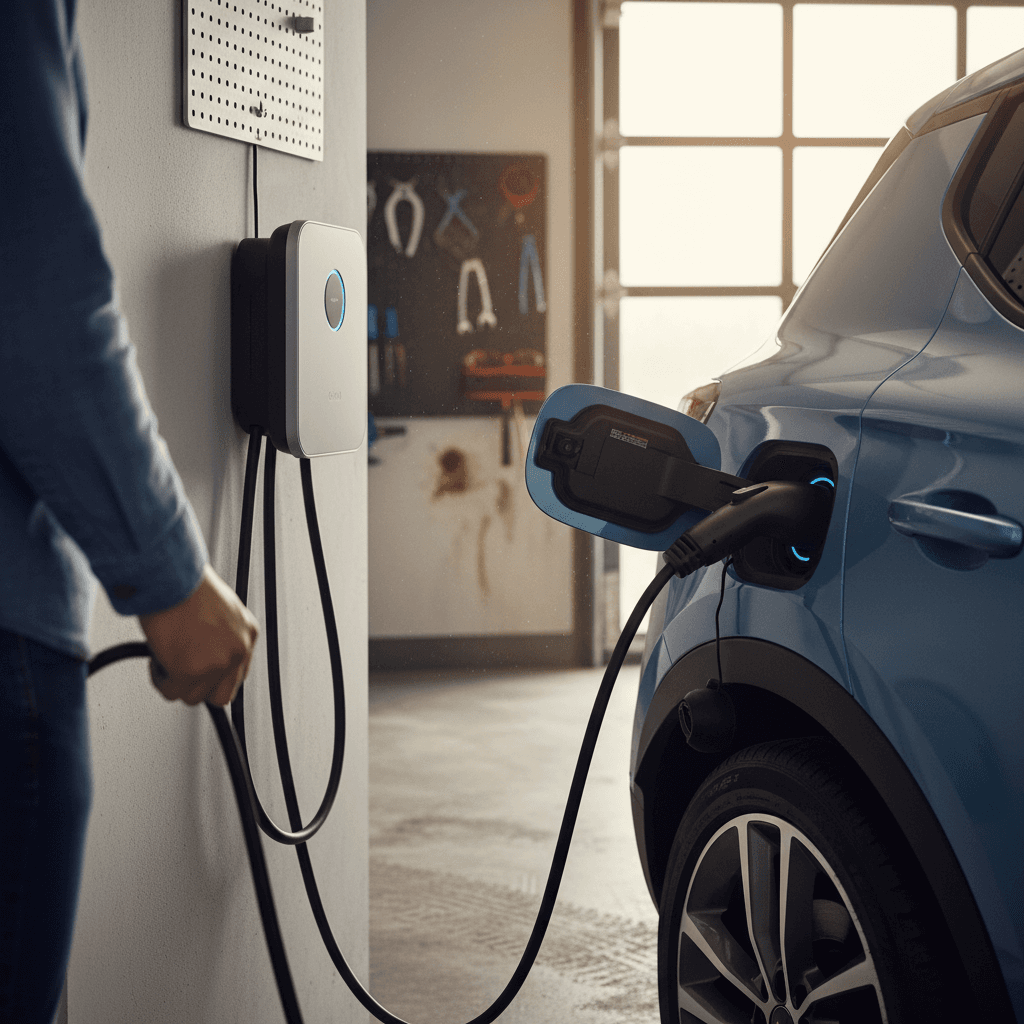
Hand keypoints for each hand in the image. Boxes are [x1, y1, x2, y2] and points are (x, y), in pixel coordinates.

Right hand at [138, 565, 258, 706]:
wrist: (172, 577)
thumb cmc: (188, 584)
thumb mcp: (220, 609)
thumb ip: (220, 634)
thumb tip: (204, 652)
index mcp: (248, 633)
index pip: (237, 674)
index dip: (213, 675)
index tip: (200, 672)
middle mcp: (238, 650)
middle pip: (221, 694)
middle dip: (199, 686)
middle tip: (181, 671)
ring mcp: (217, 663)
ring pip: (193, 696)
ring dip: (176, 682)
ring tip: (167, 658)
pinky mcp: (191, 671)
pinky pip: (171, 692)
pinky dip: (161, 680)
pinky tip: (158, 659)